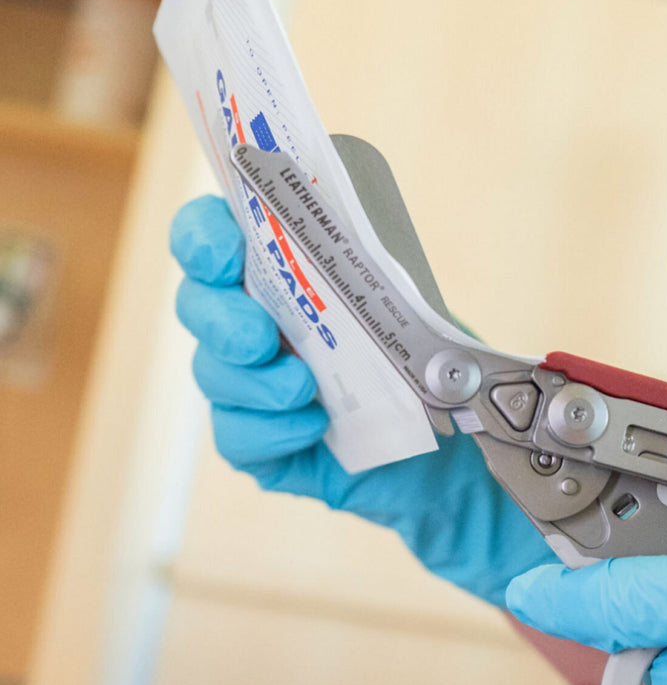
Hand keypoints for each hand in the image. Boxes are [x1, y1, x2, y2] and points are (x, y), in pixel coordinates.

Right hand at [171, 194, 553, 605]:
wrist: (453, 446)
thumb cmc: (424, 362)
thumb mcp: (410, 307)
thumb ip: (377, 276)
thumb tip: (363, 259)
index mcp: (280, 271)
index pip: (210, 237)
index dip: (202, 238)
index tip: (225, 255)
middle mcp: (251, 321)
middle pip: (196, 305)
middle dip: (221, 320)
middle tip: (260, 339)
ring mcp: (249, 385)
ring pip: (213, 374)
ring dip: (254, 381)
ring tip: (303, 389)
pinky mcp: (260, 444)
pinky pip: (238, 437)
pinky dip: (273, 430)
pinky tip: (313, 426)